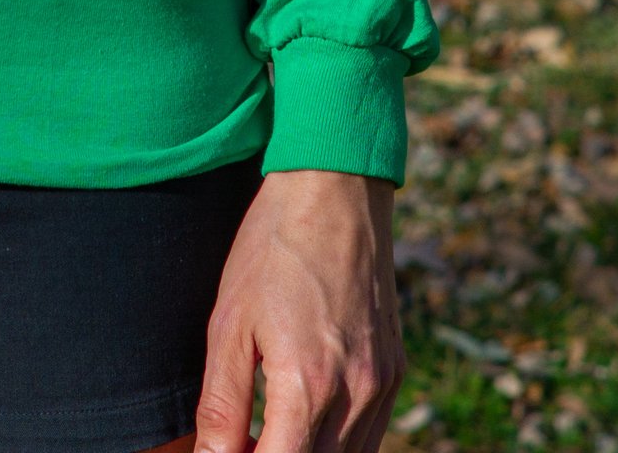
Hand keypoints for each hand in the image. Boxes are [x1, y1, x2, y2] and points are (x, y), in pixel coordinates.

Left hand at [193, 169, 404, 452]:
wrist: (334, 191)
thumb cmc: (272, 248)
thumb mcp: (229, 322)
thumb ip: (222, 403)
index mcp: (308, 385)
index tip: (225, 450)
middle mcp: (355, 395)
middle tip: (242, 438)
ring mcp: (381, 386)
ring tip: (266, 429)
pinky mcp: (395, 372)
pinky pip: (369, 434)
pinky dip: (336, 441)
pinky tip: (301, 416)